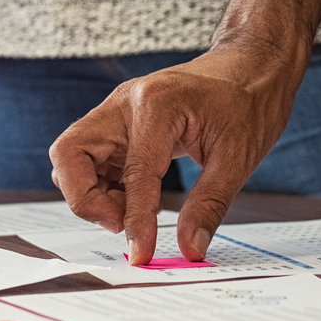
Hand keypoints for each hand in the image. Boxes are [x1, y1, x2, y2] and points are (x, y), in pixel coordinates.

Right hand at [49, 43, 301, 263]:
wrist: (251, 67)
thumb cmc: (248, 102)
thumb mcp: (238, 158)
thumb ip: (209, 205)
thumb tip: (191, 248)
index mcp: (157, 105)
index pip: (133, 174)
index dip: (134, 221)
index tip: (141, 254)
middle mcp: (125, 103)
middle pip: (69, 154)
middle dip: (85, 199)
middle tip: (122, 222)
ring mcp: (117, 110)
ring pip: (71, 157)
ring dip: (90, 192)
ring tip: (133, 209)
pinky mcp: (118, 122)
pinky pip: (89, 158)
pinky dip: (101, 185)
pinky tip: (134, 197)